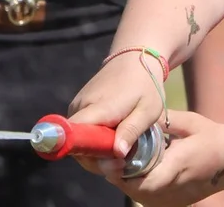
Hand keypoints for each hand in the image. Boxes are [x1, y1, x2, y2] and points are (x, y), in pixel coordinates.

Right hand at [68, 49, 168, 169]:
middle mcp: (80, 107)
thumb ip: (132, 130)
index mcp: (98, 107)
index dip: (90, 156)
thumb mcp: (148, 109)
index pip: (75, 136)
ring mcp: (78, 106)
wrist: (135, 58)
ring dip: (98, 152)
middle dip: (98, 161)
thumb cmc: (146, 84)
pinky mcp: (80, 107)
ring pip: (80, 141)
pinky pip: (82, 132)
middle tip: (123, 164)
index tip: (112, 162)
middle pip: (77, 145)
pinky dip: (96, 141)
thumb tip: (117, 153)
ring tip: (122, 153)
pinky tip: (114, 142)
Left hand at [97, 110, 223, 206]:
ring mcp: (176, 198)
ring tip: (117, 164)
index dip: (123, 172)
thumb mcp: (189, 121)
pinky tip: (134, 173)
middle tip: (107, 158)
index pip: (146, 179)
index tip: (111, 158)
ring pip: (142, 197)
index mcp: (180, 163)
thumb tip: (138, 117)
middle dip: (120, 176)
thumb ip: (163, 121)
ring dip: (127, 183)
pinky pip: (150, 199)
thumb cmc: (211, 136)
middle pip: (138, 191)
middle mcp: (176, 186)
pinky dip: (138, 188)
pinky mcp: (177, 203)